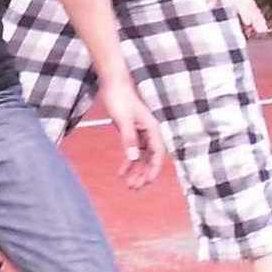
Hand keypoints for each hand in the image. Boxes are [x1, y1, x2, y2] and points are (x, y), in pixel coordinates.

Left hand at [97, 75, 165, 189]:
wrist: (113, 84)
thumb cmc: (120, 98)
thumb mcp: (123, 120)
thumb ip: (129, 139)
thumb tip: (134, 158)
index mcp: (152, 128)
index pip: (158, 153)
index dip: (154, 169)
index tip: (147, 182)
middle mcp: (149, 132)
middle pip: (150, 159)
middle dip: (143, 174)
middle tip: (134, 188)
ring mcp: (141, 133)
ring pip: (142, 157)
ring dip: (136, 171)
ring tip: (129, 185)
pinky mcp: (132, 132)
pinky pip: (133, 151)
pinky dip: (128, 162)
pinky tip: (121, 173)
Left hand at [205, 0, 269, 36]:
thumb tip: (210, 6)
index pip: (240, 3)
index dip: (244, 13)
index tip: (248, 22)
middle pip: (250, 7)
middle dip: (256, 19)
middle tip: (262, 30)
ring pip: (253, 7)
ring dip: (259, 18)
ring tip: (264, 30)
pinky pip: (252, 6)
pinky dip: (257, 14)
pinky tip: (260, 23)